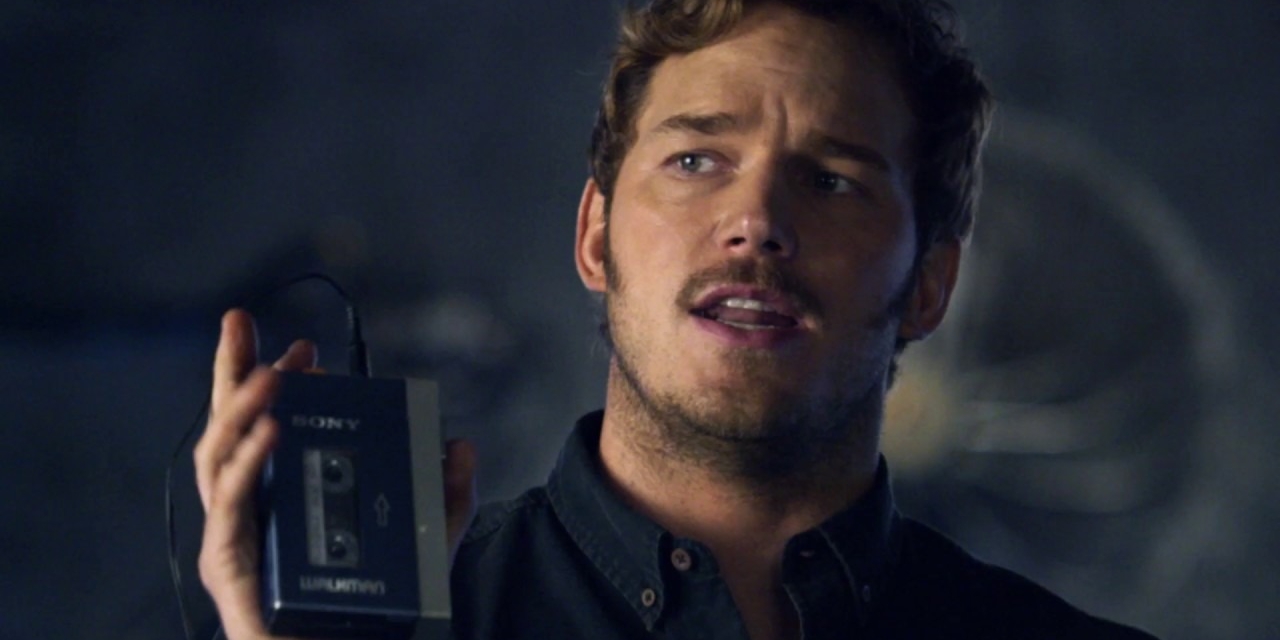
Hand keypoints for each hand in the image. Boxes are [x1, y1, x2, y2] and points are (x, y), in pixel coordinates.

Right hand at [193, 309, 477, 639]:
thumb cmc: (369, 613)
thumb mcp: (422, 542)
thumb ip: (446, 496)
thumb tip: (462, 445)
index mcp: (285, 497)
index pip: (270, 427)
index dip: (281, 384)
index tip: (307, 349)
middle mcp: (253, 510)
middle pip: (229, 429)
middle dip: (231, 371)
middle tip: (239, 320)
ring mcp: (234, 535)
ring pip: (218, 457)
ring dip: (240, 407)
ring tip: (272, 371)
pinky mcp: (228, 564)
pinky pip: (231, 503)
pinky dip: (249, 462)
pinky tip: (273, 429)